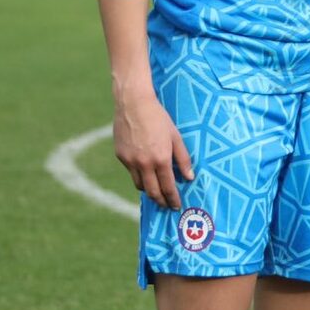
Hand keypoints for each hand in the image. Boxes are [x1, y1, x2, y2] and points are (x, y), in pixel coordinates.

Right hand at [112, 88, 193, 209]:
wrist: (133, 103)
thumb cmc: (158, 118)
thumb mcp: (176, 136)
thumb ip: (183, 158)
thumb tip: (189, 177)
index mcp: (160, 159)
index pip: (167, 187)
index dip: (172, 198)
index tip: (175, 205)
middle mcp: (144, 164)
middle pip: (151, 192)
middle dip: (160, 200)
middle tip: (165, 205)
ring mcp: (130, 161)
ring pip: (139, 184)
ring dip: (148, 190)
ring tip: (156, 190)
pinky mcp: (120, 156)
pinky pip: (131, 171)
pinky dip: (138, 174)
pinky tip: (145, 170)